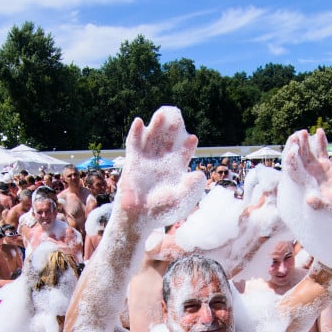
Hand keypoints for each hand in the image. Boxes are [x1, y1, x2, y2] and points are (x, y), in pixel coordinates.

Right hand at [118, 107, 204, 225]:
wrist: (140, 217)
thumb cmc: (161, 210)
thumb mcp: (181, 200)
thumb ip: (192, 188)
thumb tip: (199, 174)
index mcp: (175, 170)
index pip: (183, 153)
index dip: (188, 145)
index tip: (193, 138)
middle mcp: (161, 163)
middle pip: (168, 141)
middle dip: (172, 129)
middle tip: (177, 117)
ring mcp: (147, 161)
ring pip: (152, 138)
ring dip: (156, 126)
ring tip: (161, 114)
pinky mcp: (133, 162)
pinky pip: (134, 144)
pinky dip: (136, 133)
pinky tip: (139, 122)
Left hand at [282, 128, 331, 213]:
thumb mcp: (327, 207)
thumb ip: (318, 204)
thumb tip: (309, 200)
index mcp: (302, 183)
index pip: (293, 170)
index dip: (291, 161)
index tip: (292, 152)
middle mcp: (306, 173)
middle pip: (297, 158)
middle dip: (295, 147)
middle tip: (294, 137)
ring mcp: (315, 167)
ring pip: (307, 152)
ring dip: (304, 142)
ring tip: (302, 132)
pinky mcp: (325, 164)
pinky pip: (321, 150)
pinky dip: (321, 142)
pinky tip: (320, 132)